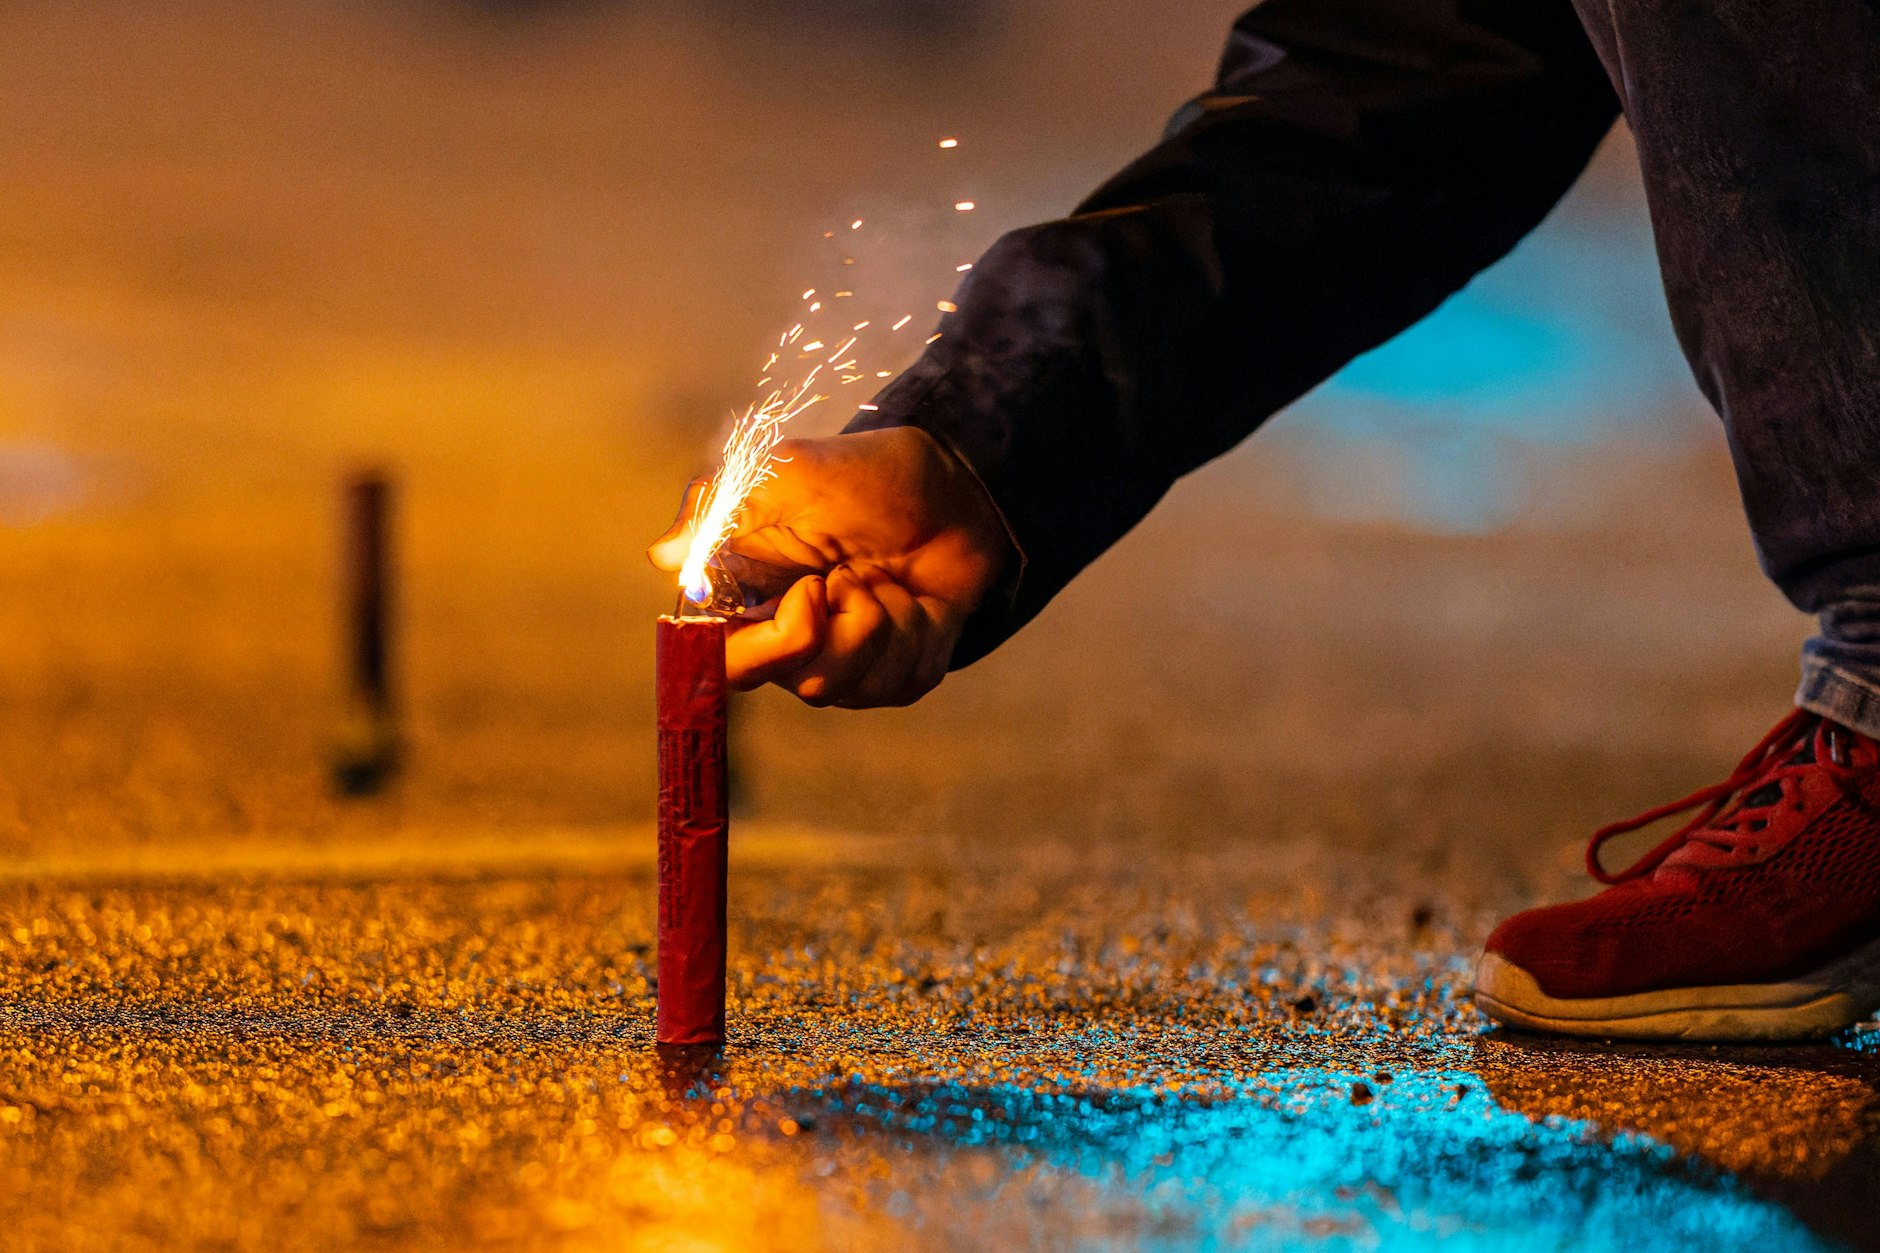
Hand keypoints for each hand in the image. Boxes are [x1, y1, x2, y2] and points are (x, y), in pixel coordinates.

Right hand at [648, 427, 1011, 707]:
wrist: (952, 487)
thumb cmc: (863, 478)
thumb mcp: (788, 474)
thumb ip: (722, 509)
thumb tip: (665, 555)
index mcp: (746, 600)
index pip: (716, 662)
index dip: (757, 646)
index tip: (804, 594)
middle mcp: (788, 642)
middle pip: (791, 680)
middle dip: (827, 624)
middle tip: (845, 573)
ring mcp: (845, 663)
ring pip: (845, 685)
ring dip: (875, 617)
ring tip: (879, 575)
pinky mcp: (895, 675)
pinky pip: (898, 681)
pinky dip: (914, 629)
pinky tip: (914, 596)